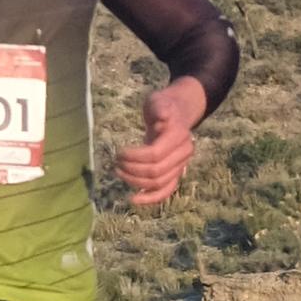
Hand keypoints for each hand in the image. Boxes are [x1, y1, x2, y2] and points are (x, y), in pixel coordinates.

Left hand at [113, 79, 203, 208]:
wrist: (176, 114)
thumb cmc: (163, 106)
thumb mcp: (158, 100)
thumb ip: (159, 107)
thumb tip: (162, 116)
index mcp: (179, 136)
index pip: (155, 154)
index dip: (134, 157)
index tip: (119, 152)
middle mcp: (183, 154)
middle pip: (156, 172)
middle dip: (132, 170)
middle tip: (116, 163)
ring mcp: (181, 166)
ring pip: (159, 183)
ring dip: (136, 183)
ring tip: (119, 173)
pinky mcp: (175, 174)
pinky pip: (166, 191)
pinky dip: (150, 198)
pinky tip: (133, 200)